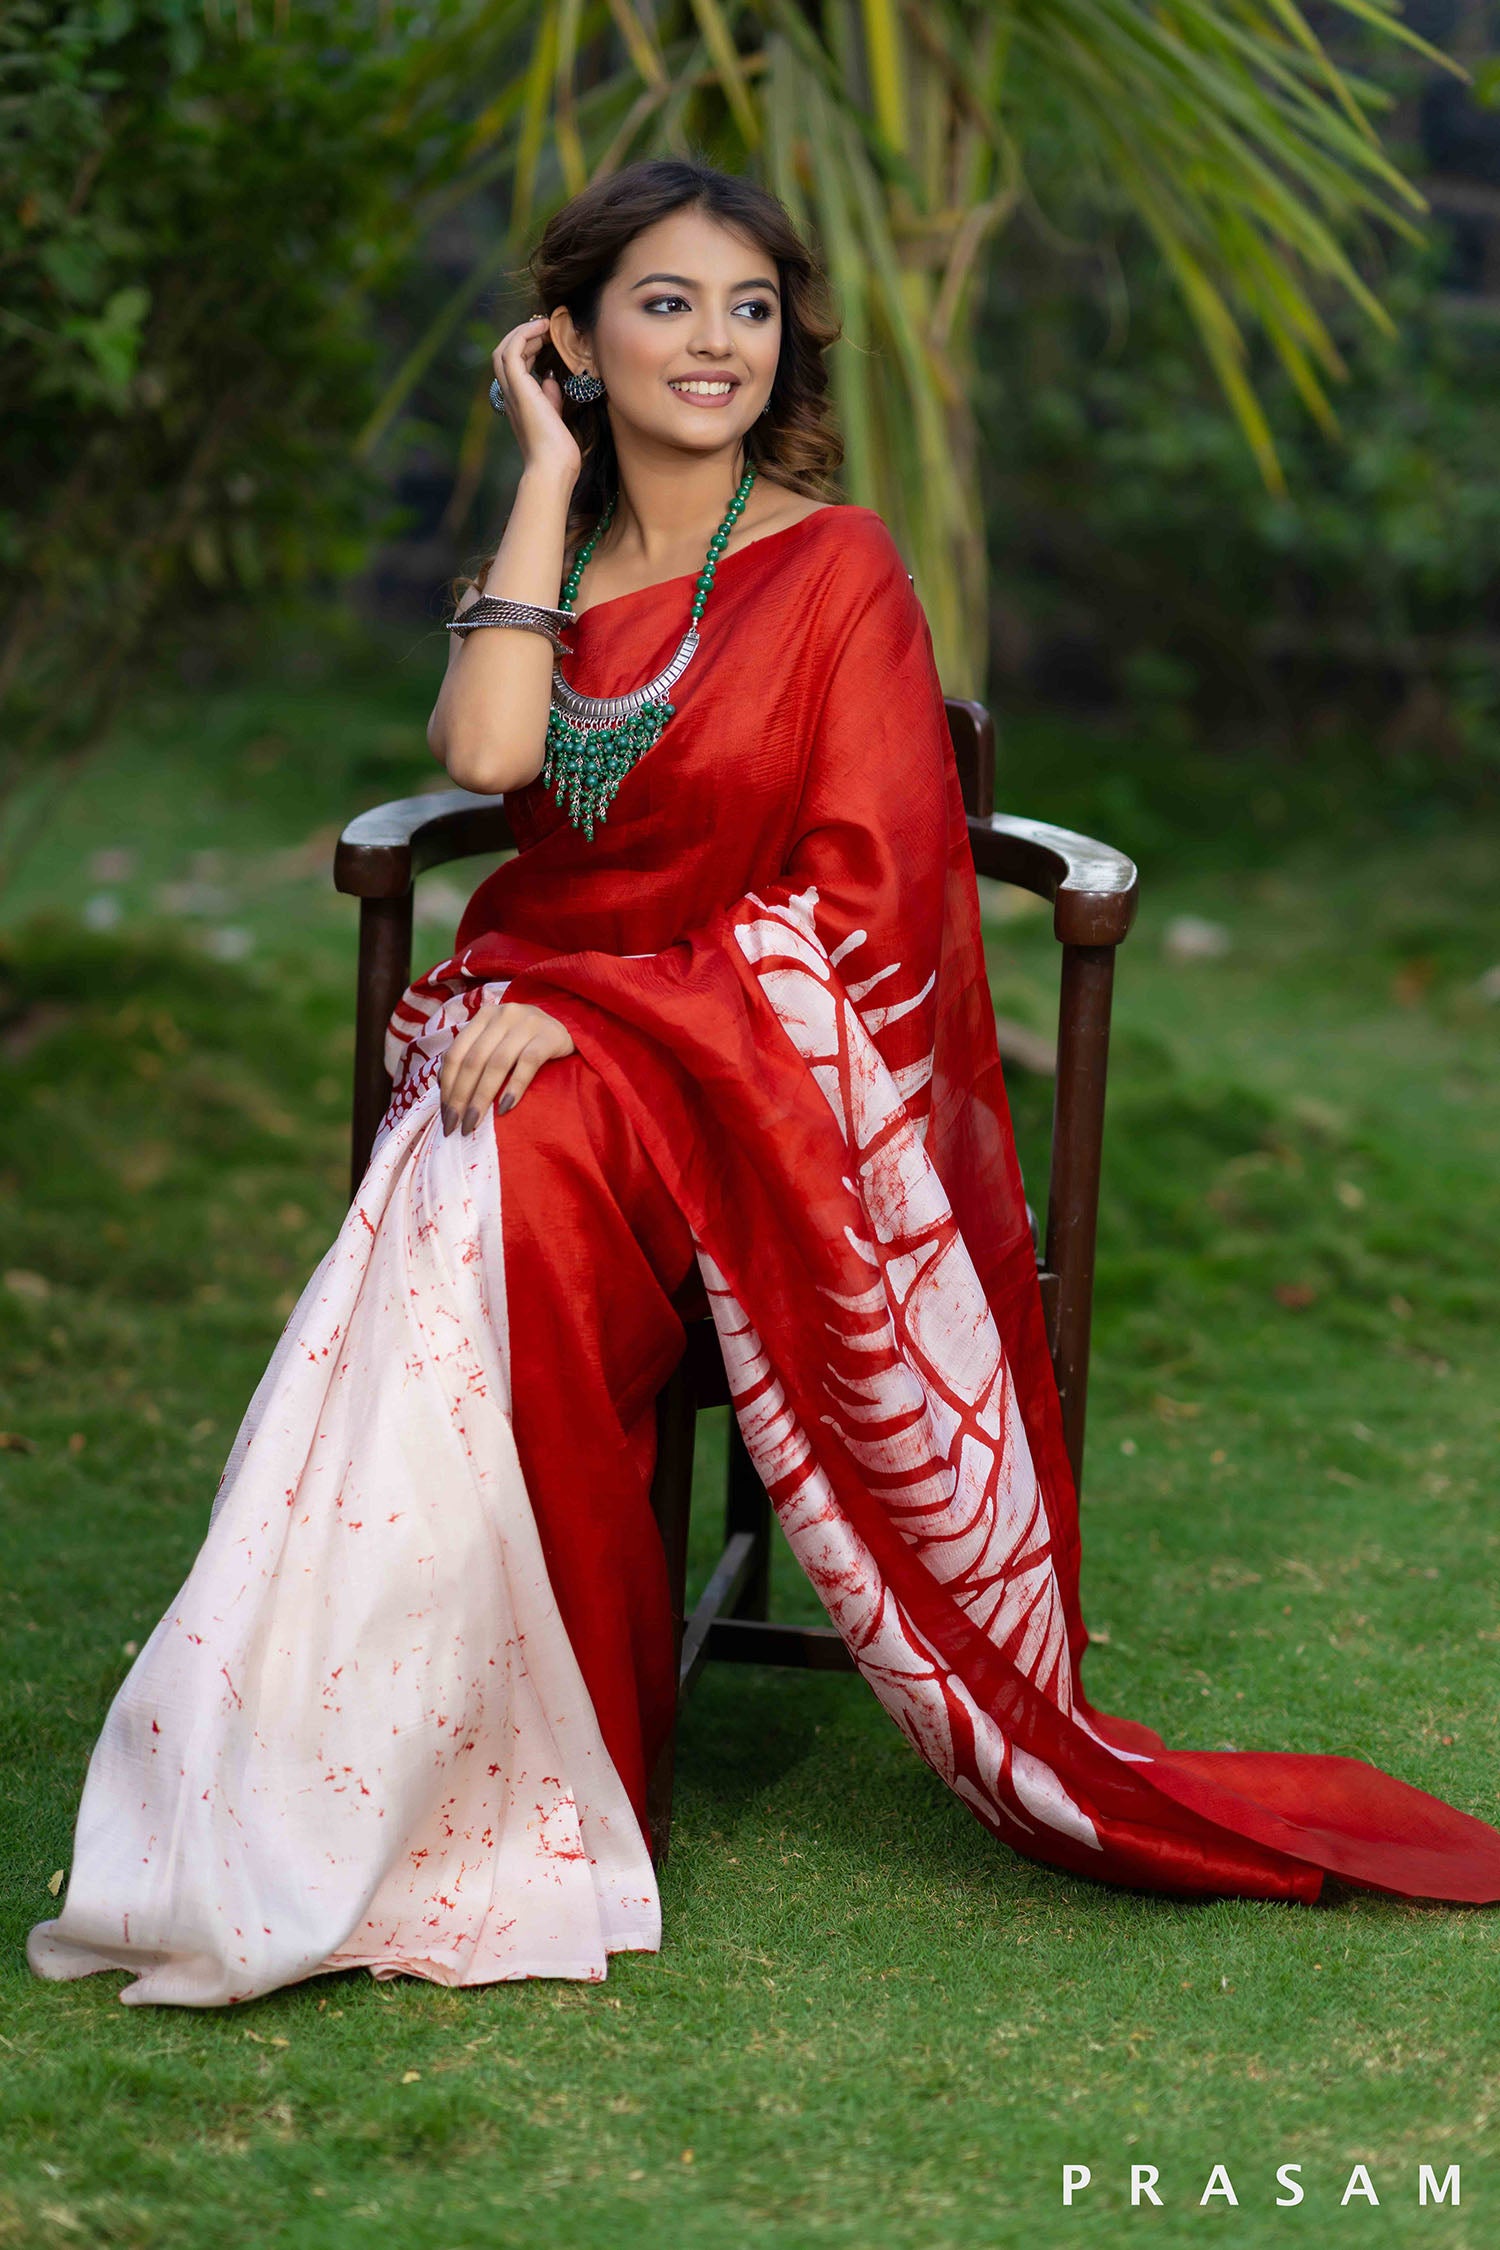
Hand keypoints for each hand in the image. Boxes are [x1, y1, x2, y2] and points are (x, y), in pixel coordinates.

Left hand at [439, 1001, 575, 1135]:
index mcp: (483, 1016)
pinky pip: (527, 1064)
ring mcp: (526, 1023)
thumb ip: (474, 1056)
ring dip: (482, 1097)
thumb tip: (446, 1091)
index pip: (456, 1053)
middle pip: (473, 1061)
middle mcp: (502, 1015)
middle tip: (456, 1126)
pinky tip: (505, 1109)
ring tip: (474, 1123)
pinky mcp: (549, 1036)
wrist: (570, 1029)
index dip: (447, 1086)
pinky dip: (514, 1087)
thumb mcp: (498, 1041)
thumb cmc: (527, 1042)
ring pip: (496, 1064)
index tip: (446, 1116)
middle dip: (461, 1097)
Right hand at [491, 315, 581, 485]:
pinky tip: (543, 329)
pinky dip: (524, 334)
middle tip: (546, 327)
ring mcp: (512, 392)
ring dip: (523, 332)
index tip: (547, 337)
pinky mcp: (519, 389)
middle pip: (503, 353)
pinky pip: (512, 351)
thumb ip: (551, 397)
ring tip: (545, 325)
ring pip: (503, 350)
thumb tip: (551, 378)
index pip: (513, 365)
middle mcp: (510, 395)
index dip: (527, 346)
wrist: (553, 468)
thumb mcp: (555, 417)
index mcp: (518, 402)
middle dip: (523, 335)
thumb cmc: (558, 452)